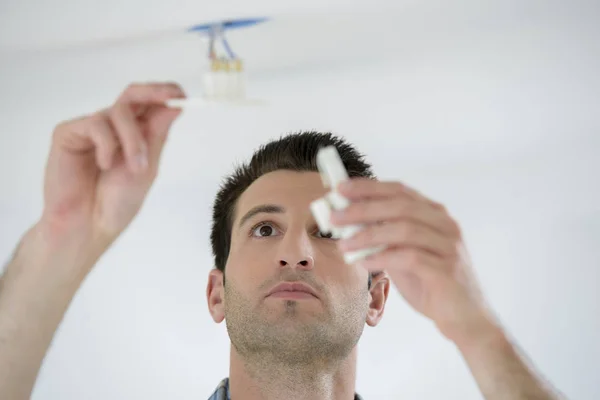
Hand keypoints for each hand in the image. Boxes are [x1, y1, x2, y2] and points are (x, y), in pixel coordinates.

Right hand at [41, 82, 184, 248]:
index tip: (183, 95)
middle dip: (154, 92)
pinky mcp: (68, 133)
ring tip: (136, 168)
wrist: (89, 226)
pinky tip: (103, 166)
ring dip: (134, 140)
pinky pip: (96, 124)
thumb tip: (174, 106)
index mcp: (134, 135)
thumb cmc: (116, 203)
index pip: (150, 105)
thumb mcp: (147, 167)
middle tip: (173, 96)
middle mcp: (113, 128)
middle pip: (133, 95)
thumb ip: (156, 135)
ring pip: (119, 112)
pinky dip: (108, 145)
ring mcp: (90, 129)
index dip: (165, 95)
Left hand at [331, 178, 500, 345]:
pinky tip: (362, 263)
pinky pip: (409, 257)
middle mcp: (444, 224)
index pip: (399, 190)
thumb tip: (346, 223)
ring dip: (368, 235)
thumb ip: (383, 238)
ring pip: (403, 229)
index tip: (339, 189)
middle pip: (399, 206)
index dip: (368, 187)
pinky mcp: (446, 269)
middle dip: (362, 209)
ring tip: (342, 245)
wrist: (465, 318)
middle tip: (333, 217)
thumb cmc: (430, 283)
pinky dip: (382, 257)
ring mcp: (448, 245)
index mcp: (434, 214)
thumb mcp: (402, 255)